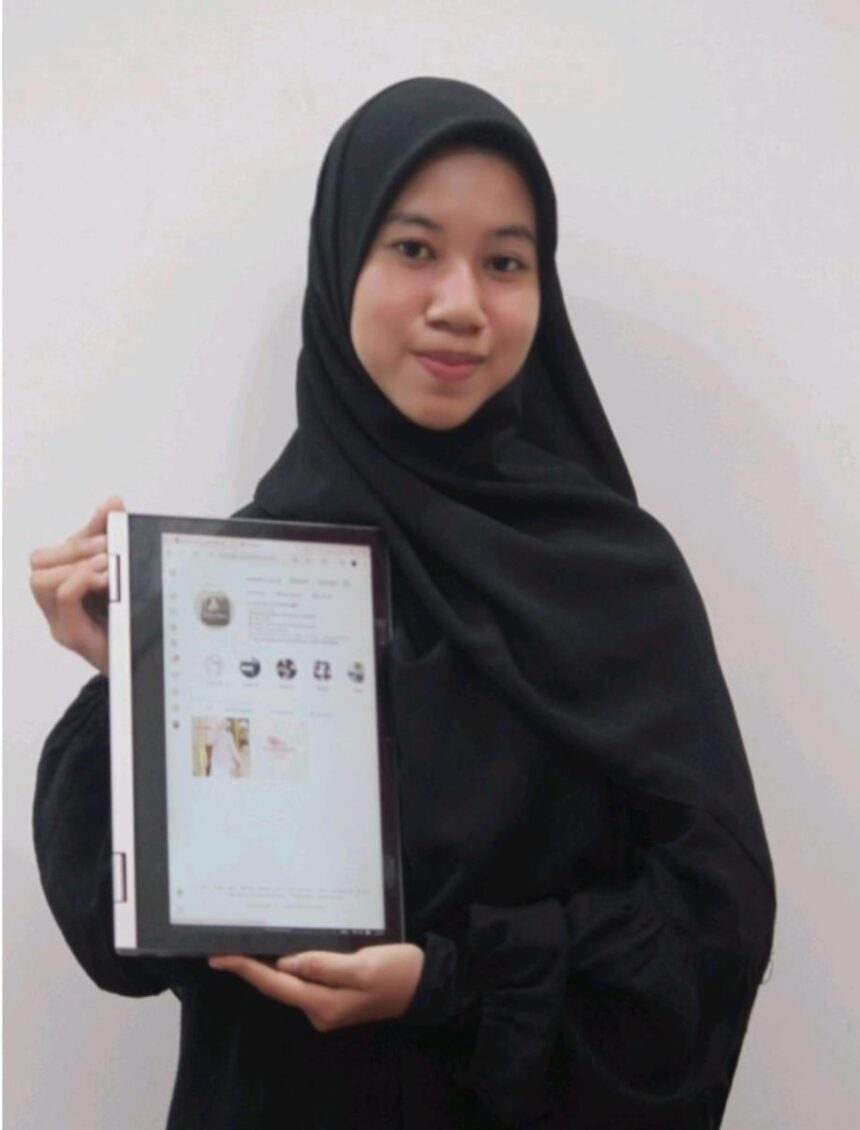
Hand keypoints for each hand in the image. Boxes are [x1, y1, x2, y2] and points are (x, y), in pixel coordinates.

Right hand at [29, 496, 125, 674]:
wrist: (151, 666)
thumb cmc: (137, 622)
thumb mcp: (128, 575)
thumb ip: (116, 540)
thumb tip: (111, 501)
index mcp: (69, 584)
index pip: (57, 549)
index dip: (82, 531)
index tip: (110, 516)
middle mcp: (57, 604)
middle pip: (40, 561)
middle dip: (76, 546)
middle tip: (108, 547)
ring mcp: (61, 621)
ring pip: (42, 579)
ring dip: (76, 563)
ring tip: (107, 564)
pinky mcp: (73, 636)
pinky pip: (62, 599)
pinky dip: (80, 581)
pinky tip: (105, 578)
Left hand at [208, 943, 423, 1031]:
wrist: (427, 987)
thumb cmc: (397, 972)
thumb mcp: (363, 964)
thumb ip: (322, 964)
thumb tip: (284, 965)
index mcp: (323, 1003)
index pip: (275, 985)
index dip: (245, 969)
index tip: (218, 957)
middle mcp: (319, 1011)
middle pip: (278, 986)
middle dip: (252, 965)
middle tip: (227, 943)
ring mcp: (327, 1008)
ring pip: (291, 983)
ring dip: (271, 964)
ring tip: (251, 940)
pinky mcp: (335, 999)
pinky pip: (306, 981)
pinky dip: (292, 965)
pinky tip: (286, 949)